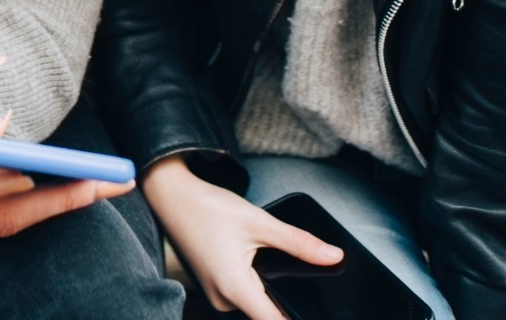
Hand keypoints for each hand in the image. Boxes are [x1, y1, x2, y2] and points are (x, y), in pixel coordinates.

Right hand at [141, 154, 342, 319]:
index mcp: (234, 288)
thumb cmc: (207, 208)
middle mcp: (224, 300)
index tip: (318, 313)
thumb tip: (333, 256)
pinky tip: (259, 263)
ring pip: (257, 304)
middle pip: (269, 314)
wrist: (172, 197)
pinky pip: (244, 295)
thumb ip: (299, 242)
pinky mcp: (216, 288)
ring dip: (272, 291)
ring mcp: (218, 296)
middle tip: (291, 269)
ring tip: (267, 260)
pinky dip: (258, 285)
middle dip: (288, 301)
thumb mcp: (258, 222)